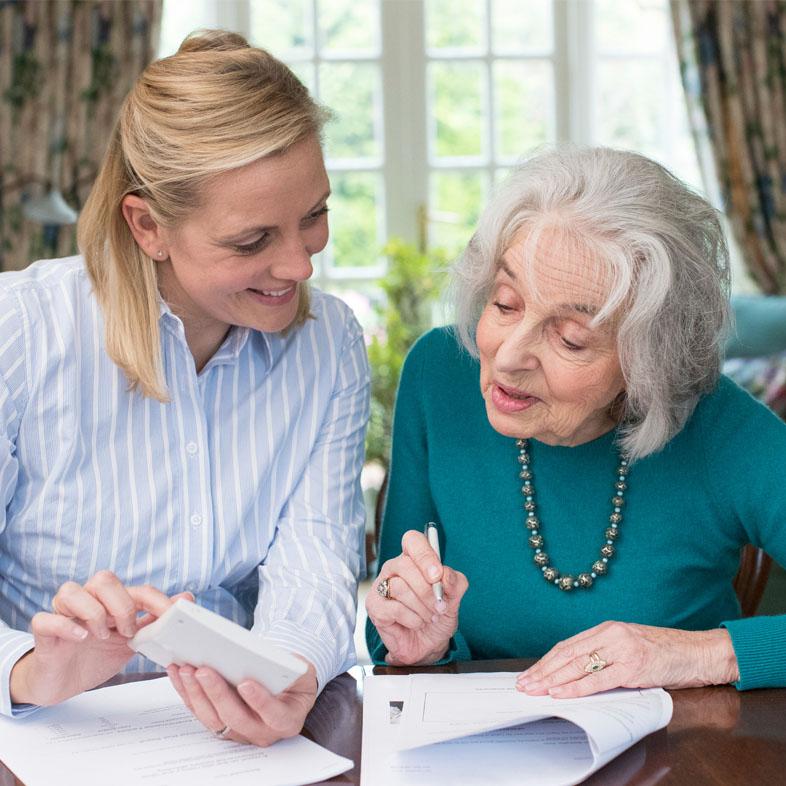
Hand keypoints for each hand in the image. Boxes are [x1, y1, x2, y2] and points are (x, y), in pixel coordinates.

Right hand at [10, 571, 189, 706]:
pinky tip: (81, 637)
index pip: (137, 589)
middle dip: (122, 604)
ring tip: (102, 636)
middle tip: (127, 631)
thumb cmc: (94, 656)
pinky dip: (65, 625)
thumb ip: (154, 621)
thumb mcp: (130, 641)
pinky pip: (46, 619)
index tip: (171, 617)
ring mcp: (63, 615)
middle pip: (104, 579)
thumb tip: (186, 599)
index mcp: (110, 602)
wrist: (60, 683)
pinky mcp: (43, 633)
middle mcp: (86, 602)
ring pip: (72, 590)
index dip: (157, 601)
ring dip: (93, 611)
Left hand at [167, 657, 317, 745]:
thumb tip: (270, 658)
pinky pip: (201, 712)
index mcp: (287, 720)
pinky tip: (179, 674)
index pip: (273, 715)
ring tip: (187, 670)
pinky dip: (188, 693)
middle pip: (236, 718)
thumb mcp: (303, 671)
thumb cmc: (295, 678)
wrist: (287, 688)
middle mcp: (262, 731)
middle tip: (204, 670)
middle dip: (217, 693)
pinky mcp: (221, 725)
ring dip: (197, 694)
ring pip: (213, 719)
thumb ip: (294, 668)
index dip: (259, 701)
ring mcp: (239, 732)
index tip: (245, 683)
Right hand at [366, 529, 467, 665]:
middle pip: (405, 565)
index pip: (412, 540)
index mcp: (413, 559)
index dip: (424, 555)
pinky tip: (416, 623)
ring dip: (422, 607)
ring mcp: (381, 586)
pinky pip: (393, 608)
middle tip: (440, 606)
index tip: (437, 575)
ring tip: (430, 617)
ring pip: (399, 587)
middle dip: (427, 590)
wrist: (428, 645)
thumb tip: (445, 575)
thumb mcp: (454, 598)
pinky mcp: (375, 606)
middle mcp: (394, 568)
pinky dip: (412, 619)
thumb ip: (455, 582)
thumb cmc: (437, 615)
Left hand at [516, 621, 739, 698]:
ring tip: (536, 690)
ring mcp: (621, 649)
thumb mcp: (628, 646)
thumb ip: (605, 654)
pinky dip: (576, 687)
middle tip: (524, 684)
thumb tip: (575, 673)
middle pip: (567, 654)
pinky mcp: (633, 667)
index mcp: (606, 628)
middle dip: (543, 670)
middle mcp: (610, 635)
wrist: (697, 652)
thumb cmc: (664, 652)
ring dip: (553, 679)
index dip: (547, 661)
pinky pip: (598, 679)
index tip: (531, 673)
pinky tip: (561, 693)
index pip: (568, 645)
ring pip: (578, 665)